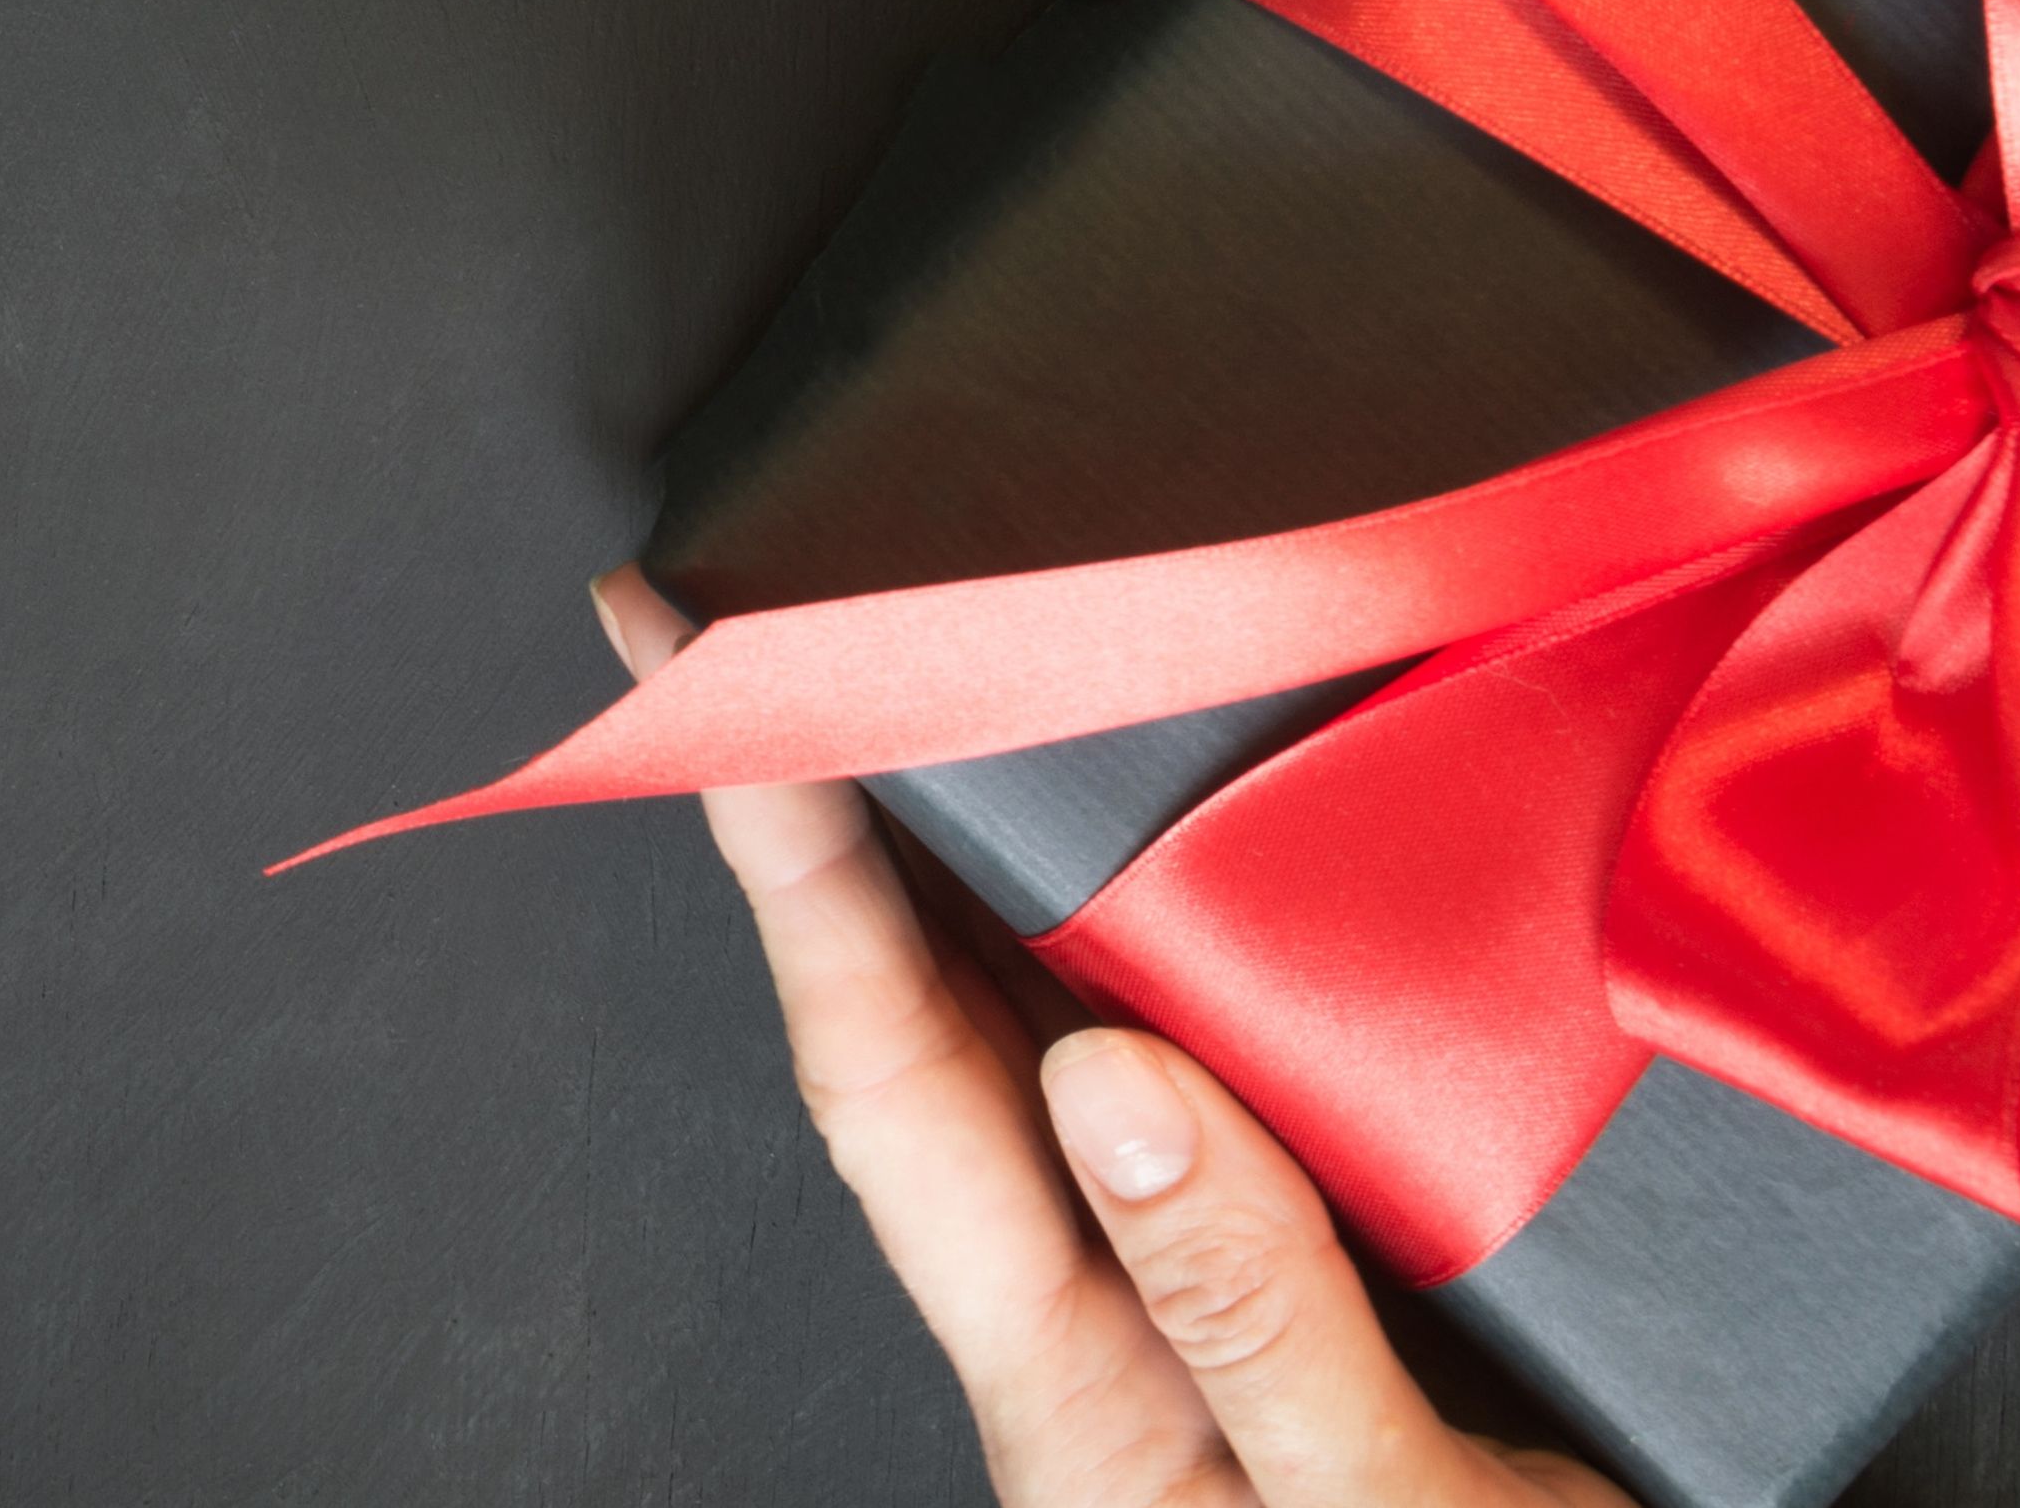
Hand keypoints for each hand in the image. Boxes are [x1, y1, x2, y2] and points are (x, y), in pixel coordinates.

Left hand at [588, 568, 1626, 1507]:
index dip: (793, 877)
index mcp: (1075, 1386)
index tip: (715, 703)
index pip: (890, 1085)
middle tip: (789, 633)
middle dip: (840, 823)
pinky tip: (1186, 850)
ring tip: (940, 687)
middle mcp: (1099, 1311)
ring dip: (983, 856)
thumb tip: (1114, 1083)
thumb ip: (1250, 1312)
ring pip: (1049, 1027)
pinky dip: (1160, 923)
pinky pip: (1195, 1053)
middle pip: (926, 1028)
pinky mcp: (1304, 1257)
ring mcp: (1189, 1279)